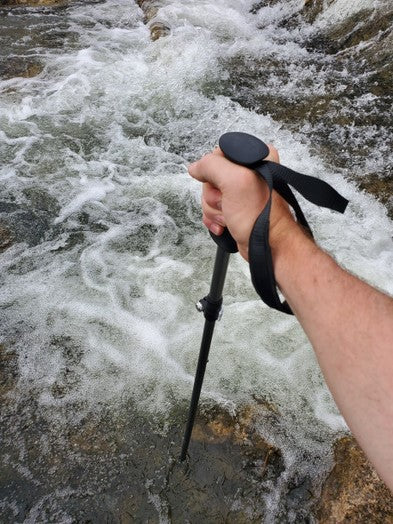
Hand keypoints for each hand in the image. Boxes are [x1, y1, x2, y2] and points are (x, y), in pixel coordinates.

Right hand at [188, 145, 296, 260]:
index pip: (218, 154)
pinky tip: (226, 224)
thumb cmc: (261, 217)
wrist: (267, 246)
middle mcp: (249, 172)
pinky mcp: (236, 207)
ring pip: (209, 194)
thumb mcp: (235, 181)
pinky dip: (214, 218)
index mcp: (255, 156)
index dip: (214, 172)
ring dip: (214, 210)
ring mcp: (241, 191)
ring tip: (230, 216)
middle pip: (211, 177)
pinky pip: (213, 208)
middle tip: (227, 202)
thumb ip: (211, 166)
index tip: (223, 185)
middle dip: (213, 195)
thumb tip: (195, 168)